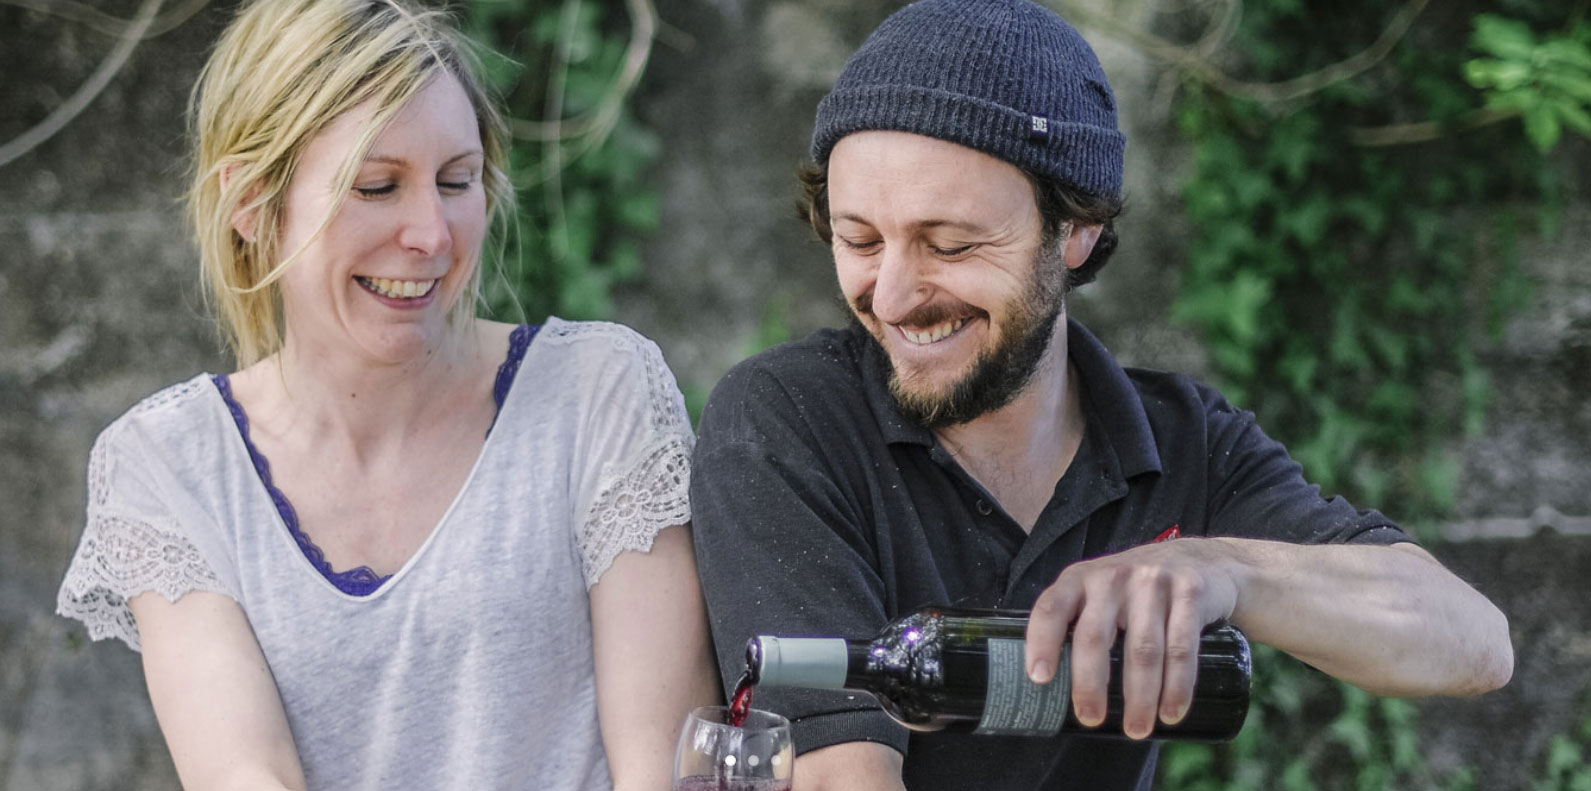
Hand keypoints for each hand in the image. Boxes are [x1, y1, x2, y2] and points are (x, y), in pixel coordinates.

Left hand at [1022, 538, 1242, 739]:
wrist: (1202, 559)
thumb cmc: (1138, 589)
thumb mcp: (1102, 593)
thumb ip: (1081, 624)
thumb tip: (1056, 689)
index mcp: (1080, 579)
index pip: (1051, 609)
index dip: (1041, 643)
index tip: (1039, 679)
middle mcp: (1112, 576)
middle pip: (1095, 636)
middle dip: (1090, 684)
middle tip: (1090, 719)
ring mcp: (1153, 582)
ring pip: (1142, 649)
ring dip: (1139, 696)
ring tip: (1137, 729)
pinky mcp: (1190, 592)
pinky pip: (1182, 648)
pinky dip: (1177, 686)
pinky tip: (1171, 711)